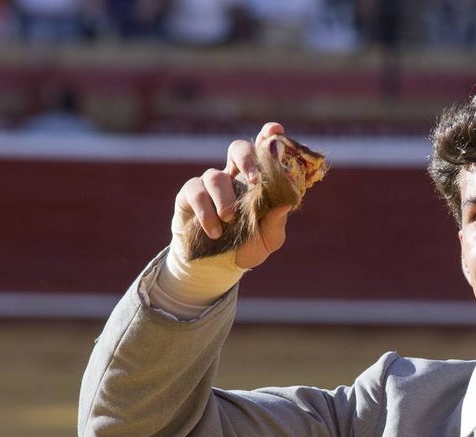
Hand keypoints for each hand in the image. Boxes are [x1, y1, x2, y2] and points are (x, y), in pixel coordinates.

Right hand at [169, 122, 292, 269]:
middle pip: (237, 149)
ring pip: (215, 175)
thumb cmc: (247, 247)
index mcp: (255, 182)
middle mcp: (233, 177)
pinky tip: (214, 230)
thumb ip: (277, 223)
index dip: (268, 137)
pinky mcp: (188, 197)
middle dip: (246, 159)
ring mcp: (209, 185)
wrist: (217, 267)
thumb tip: (286, 204)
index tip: (276, 131)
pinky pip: (195, 193)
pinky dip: (206, 211)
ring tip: (230, 219)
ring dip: (225, 198)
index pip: (262, 152)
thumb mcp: (269, 239)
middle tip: (255, 180)